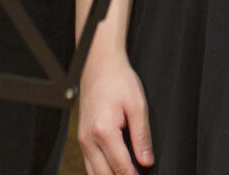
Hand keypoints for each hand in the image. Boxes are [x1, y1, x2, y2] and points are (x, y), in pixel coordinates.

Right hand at [77, 56, 153, 174]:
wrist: (99, 65)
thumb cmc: (117, 80)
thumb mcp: (137, 106)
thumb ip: (142, 136)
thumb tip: (146, 161)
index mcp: (104, 131)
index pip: (121, 167)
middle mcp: (88, 139)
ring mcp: (82, 139)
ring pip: (93, 173)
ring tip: (128, 174)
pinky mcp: (82, 138)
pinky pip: (90, 164)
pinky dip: (102, 170)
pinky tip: (115, 169)